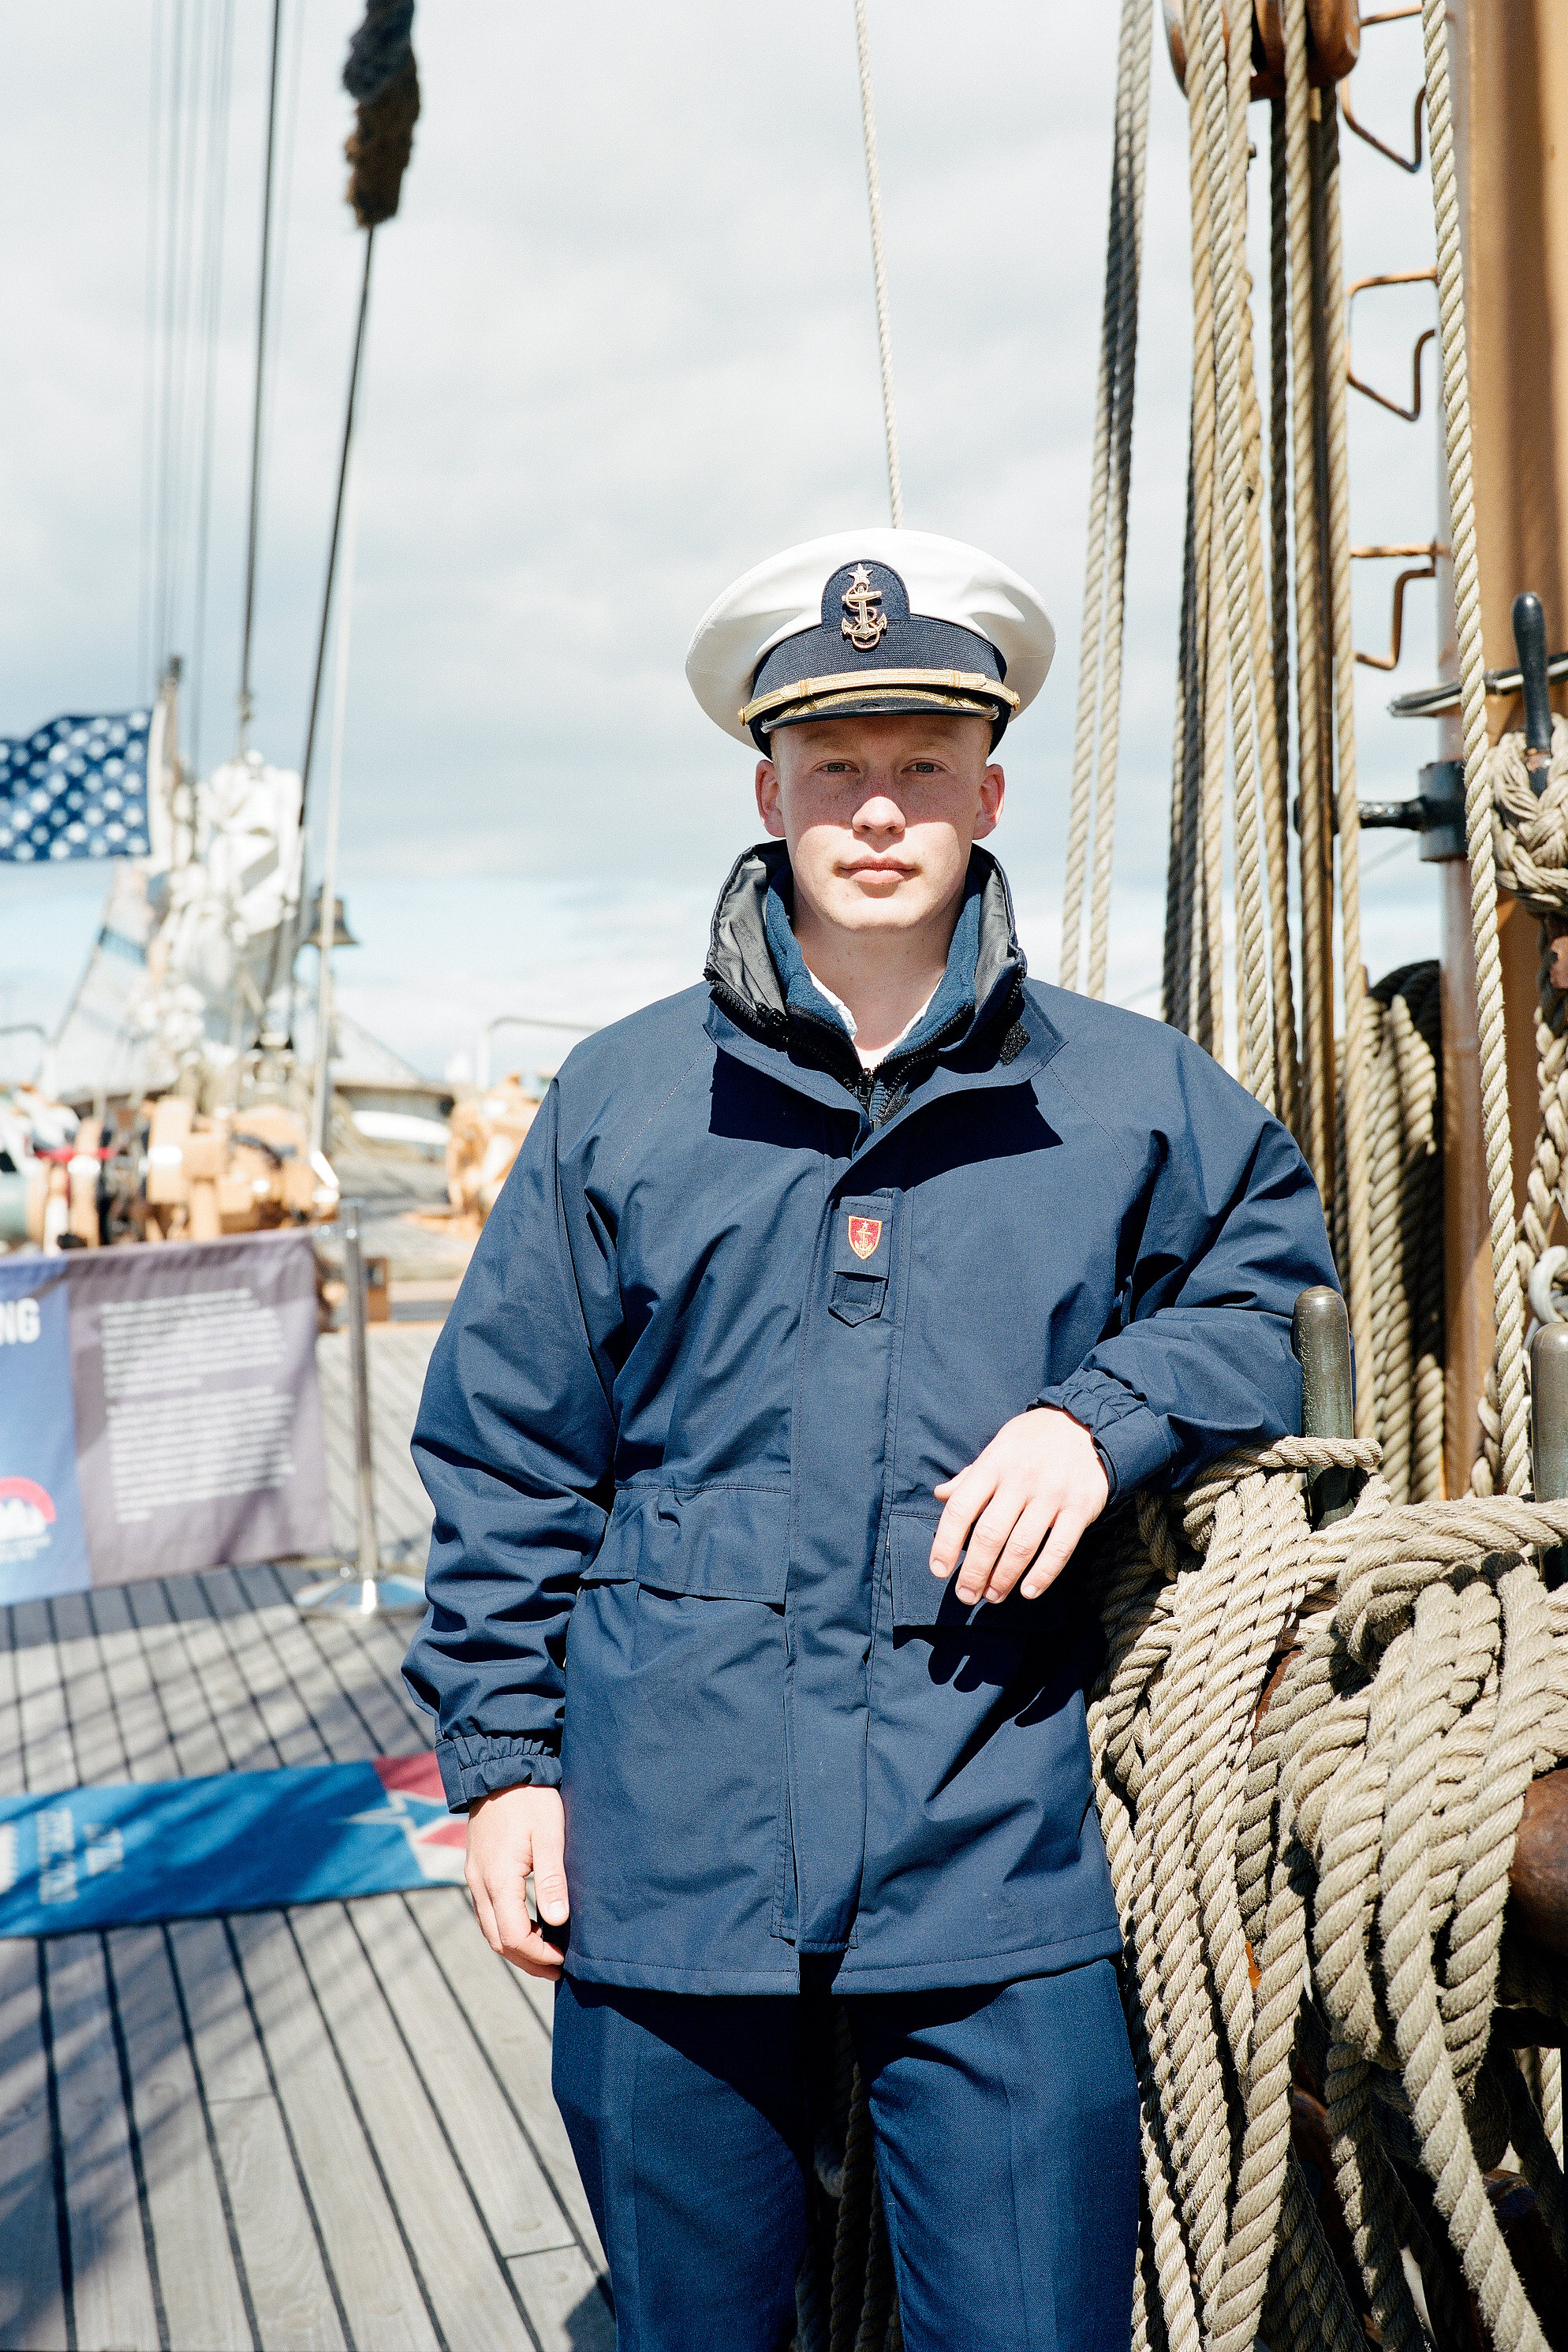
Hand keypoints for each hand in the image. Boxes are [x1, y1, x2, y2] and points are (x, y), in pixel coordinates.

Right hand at [465, 1784, 568, 1979]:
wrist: (499, 1768)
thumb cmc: (530, 1798)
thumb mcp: (549, 1833)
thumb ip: (551, 1878)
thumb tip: (557, 1921)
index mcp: (497, 1878)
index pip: (513, 1936)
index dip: (539, 1955)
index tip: (565, 1959)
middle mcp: (479, 1883)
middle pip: (498, 1941)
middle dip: (528, 1960)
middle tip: (558, 1968)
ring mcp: (474, 1877)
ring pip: (490, 1929)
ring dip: (516, 1947)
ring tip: (547, 1954)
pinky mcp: (477, 1869)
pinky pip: (488, 1912)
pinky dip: (507, 1928)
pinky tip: (530, 1926)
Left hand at [930, 1407, 1108, 1606]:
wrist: (1088, 1423)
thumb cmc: (1034, 1439)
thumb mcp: (999, 1446)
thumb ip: (971, 1475)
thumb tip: (940, 1495)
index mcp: (994, 1464)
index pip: (961, 1508)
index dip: (945, 1543)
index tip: (939, 1570)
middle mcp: (1021, 1479)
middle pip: (990, 1534)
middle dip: (974, 1571)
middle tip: (966, 1595)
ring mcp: (1052, 1494)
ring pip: (1022, 1546)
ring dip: (1003, 1578)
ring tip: (992, 1596)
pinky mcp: (1080, 1507)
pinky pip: (1059, 1548)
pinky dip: (1043, 1574)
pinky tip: (1028, 1591)